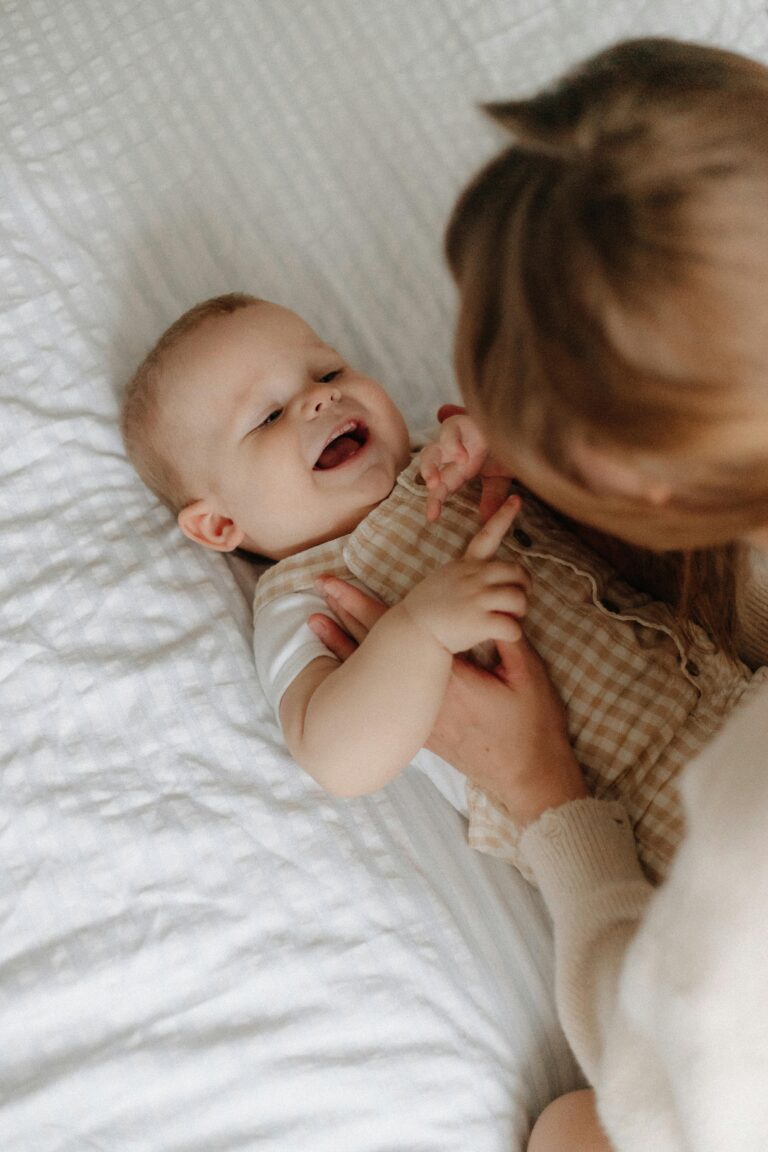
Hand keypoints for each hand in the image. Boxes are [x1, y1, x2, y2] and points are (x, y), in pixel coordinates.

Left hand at [309, 576, 586, 826]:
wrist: (527, 775)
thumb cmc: (531, 725)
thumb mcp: (527, 675)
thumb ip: (506, 638)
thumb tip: (494, 604)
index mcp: (445, 675)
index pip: (393, 633)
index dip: (362, 606)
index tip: (336, 587)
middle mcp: (421, 696)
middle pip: (371, 649)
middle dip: (343, 617)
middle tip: (319, 591)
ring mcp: (417, 716)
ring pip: (370, 674)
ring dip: (344, 645)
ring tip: (317, 622)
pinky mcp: (420, 730)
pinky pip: (381, 696)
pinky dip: (360, 674)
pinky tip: (343, 665)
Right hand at [401, 496, 530, 651]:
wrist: (410, 632)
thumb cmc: (427, 611)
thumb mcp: (443, 581)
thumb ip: (464, 576)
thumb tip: (486, 581)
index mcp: (464, 566)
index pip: (486, 536)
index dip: (503, 517)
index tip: (516, 499)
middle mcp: (472, 577)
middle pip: (517, 571)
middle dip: (524, 587)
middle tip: (518, 602)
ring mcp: (476, 598)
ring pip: (519, 599)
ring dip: (520, 612)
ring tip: (510, 620)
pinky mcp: (478, 621)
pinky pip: (512, 627)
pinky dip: (513, 634)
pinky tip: (503, 637)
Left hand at [420, 406, 513, 522]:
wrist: (518, 423)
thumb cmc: (507, 448)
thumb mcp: (501, 477)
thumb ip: (492, 495)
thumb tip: (488, 517)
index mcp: (458, 469)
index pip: (441, 487)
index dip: (435, 502)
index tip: (433, 517)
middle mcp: (451, 454)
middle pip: (429, 468)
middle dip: (427, 483)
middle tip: (430, 495)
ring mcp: (454, 437)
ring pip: (431, 450)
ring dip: (429, 467)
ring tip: (433, 483)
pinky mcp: (462, 421)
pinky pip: (450, 430)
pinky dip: (454, 444)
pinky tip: (463, 457)